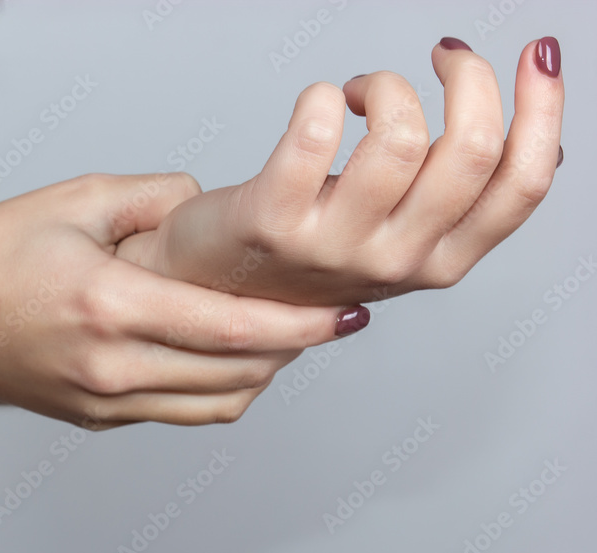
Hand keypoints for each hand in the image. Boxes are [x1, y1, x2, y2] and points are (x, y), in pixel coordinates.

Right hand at [0, 173, 366, 426]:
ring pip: (216, 405)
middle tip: (325, 320)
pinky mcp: (97, 419)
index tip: (340, 316)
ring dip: (261, 375)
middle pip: (237, 375)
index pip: (230, 329)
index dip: (297, 327)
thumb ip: (151, 197)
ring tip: (283, 339)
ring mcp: (105, 402)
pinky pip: (181, 412)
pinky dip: (219, 388)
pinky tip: (228, 356)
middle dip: (294, 350)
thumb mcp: (71, 199)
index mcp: (108, 307)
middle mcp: (111, 367)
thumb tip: (205, 205)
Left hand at [116, 38, 564, 305]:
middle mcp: (395, 261)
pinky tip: (319, 104)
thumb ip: (458, 203)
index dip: (542, 109)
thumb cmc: (306, 252)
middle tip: (442, 57)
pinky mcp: (272, 221)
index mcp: (439, 261)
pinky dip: (322, 96)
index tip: (535, 57)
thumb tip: (544, 141)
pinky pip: (315, 133)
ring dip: (384, 85)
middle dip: (468, 78)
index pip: (522, 184)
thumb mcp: (400, 237)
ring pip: (401, 136)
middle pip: (472, 151)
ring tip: (359, 93)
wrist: (218, 286)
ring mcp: (333, 246)